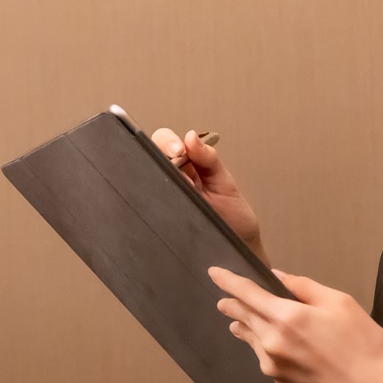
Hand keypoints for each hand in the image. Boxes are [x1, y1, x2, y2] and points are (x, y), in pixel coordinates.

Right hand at [152, 128, 265, 258]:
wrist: (237, 247)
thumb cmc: (232, 215)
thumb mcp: (224, 182)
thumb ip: (209, 159)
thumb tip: (191, 136)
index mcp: (186, 164)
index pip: (165, 142)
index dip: (166, 142)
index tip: (177, 150)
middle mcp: (170, 179)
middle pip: (148, 156)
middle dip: (158, 156)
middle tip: (177, 168)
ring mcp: (163, 197)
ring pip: (144, 179)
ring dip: (156, 179)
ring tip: (179, 190)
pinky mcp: (159, 217)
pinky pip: (147, 205)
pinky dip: (153, 201)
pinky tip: (167, 204)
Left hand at [210, 266, 382, 382]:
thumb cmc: (364, 343)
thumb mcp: (339, 303)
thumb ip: (303, 288)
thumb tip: (277, 277)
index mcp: (286, 318)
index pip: (246, 294)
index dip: (228, 281)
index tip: (213, 272)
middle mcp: (272, 343)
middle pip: (243, 317)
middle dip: (232, 305)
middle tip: (224, 298)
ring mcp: (274, 366)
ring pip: (251, 339)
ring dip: (243, 326)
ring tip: (237, 320)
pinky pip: (264, 357)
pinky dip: (261, 345)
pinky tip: (268, 344)